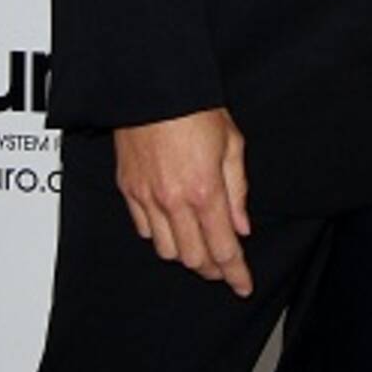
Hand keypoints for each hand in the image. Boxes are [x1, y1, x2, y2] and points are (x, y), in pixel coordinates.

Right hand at [114, 107, 251, 296]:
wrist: (152, 86)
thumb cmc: (195, 107)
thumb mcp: (232, 142)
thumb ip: (237, 189)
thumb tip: (241, 225)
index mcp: (204, 190)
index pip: (223, 248)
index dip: (235, 272)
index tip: (243, 284)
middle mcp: (173, 201)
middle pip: (193, 258)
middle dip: (212, 267)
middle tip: (225, 263)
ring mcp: (146, 198)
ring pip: (166, 251)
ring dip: (186, 253)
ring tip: (200, 243)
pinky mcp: (128, 191)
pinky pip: (143, 230)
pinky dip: (160, 235)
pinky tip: (172, 224)